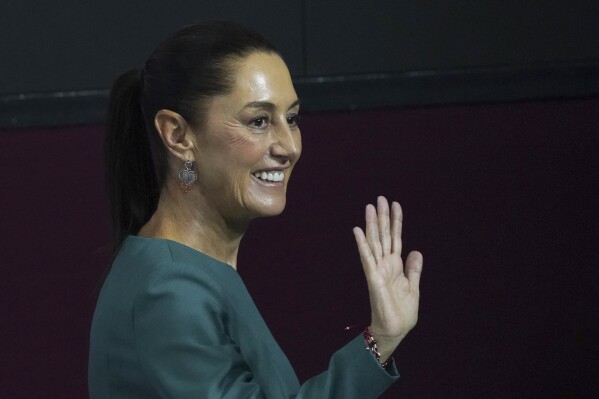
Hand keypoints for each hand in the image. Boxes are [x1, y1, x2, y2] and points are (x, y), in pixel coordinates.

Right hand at [353, 196, 422, 360]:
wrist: (395, 329)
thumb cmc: (402, 311)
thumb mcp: (413, 286)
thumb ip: (413, 269)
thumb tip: (416, 251)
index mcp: (395, 264)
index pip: (395, 238)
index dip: (395, 221)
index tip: (395, 204)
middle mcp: (385, 263)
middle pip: (383, 235)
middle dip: (382, 217)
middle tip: (380, 198)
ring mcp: (377, 269)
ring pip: (374, 242)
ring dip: (371, 224)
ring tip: (369, 207)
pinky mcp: (373, 278)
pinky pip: (366, 258)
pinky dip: (362, 244)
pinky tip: (357, 230)